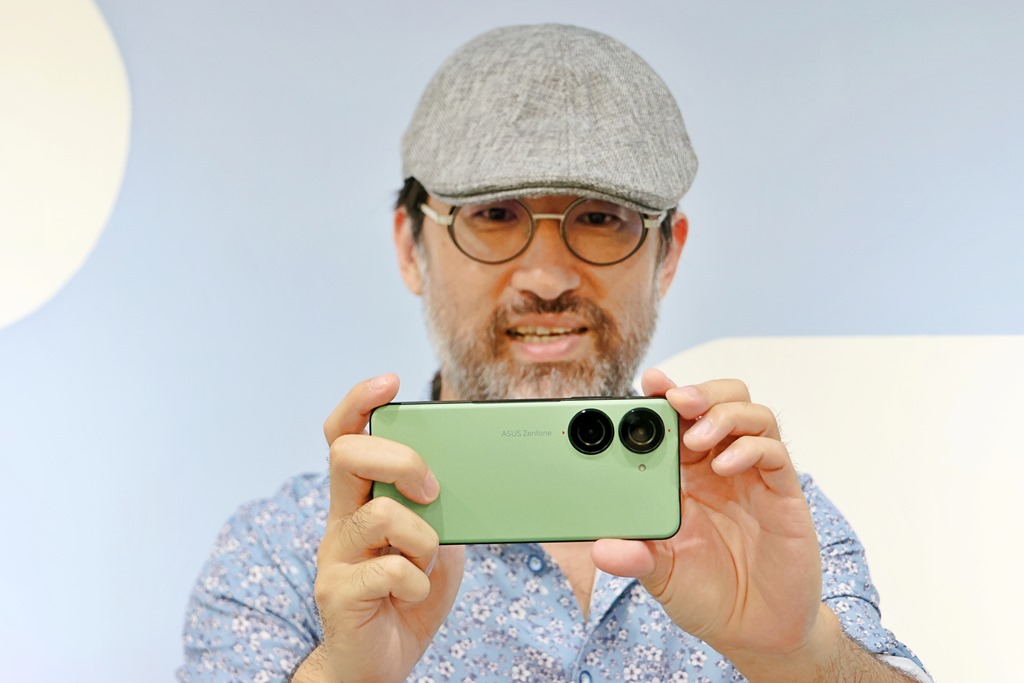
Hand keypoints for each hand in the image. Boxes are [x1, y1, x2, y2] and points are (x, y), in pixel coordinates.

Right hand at [298, 374, 464, 682]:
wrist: (381, 663)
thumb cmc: (409, 595)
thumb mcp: (438, 540)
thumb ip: (441, 508)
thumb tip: (464, 475)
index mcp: (362, 497)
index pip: (345, 434)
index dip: (360, 402)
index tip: (388, 382)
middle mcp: (341, 518)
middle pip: (348, 454)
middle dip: (401, 460)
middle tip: (431, 490)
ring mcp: (335, 555)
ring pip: (377, 512)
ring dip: (422, 536)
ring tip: (427, 559)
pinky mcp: (339, 592)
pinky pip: (388, 569)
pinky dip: (417, 580)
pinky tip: (415, 594)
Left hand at [592, 368, 822, 661]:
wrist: (757, 631)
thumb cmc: (708, 593)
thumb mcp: (661, 576)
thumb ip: (636, 559)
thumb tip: (602, 549)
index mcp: (685, 475)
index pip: (677, 418)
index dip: (664, 395)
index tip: (648, 382)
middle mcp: (720, 466)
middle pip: (718, 400)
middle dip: (696, 391)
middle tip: (673, 399)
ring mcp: (754, 476)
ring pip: (750, 414)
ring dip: (721, 414)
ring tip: (695, 437)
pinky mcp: (784, 494)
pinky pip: (774, 453)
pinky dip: (749, 448)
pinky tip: (725, 466)